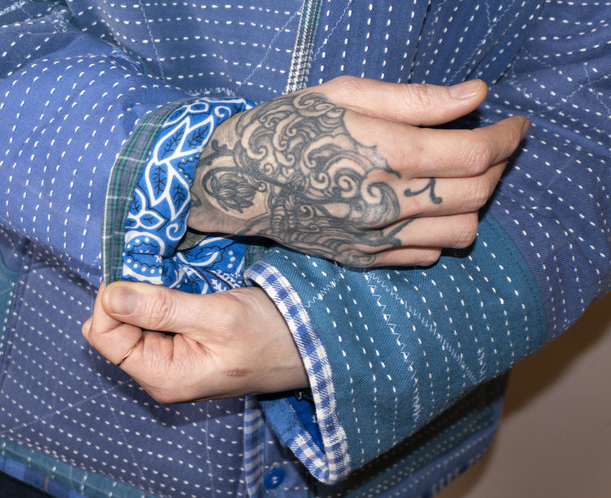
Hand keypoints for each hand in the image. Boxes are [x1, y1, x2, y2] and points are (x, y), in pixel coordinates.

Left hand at [82, 282, 307, 403]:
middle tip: (160, 273)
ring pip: (132, 323)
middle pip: (114, 330)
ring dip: (146, 297)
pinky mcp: (183, 349)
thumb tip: (110, 294)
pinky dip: (160, 301)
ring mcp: (171, 363)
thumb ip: (162, 308)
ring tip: (177, 283)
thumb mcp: (218, 316)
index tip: (136, 272)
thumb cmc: (270, 334)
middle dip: (129, 297)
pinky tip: (182, 291)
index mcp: (163, 376)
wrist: (309, 346)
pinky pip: (153, 323)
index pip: (103, 337)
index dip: (110, 300)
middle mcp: (160, 375)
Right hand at [187, 77, 529, 267]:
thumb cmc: (286, 128)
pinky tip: (425, 207)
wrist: (235, 181)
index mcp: (379, 153)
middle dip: (498, 166)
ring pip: (460, 232)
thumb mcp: (344, 95)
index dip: (506, 137)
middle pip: (475, 194)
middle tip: (492, 145)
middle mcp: (381, 202)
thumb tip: (474, 94)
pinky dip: (441, 232)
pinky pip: (427, 256)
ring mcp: (371, 237)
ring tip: (461, 179)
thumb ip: (415, 100)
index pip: (472, 154)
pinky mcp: (361, 258)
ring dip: (475, 203)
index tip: (514, 124)